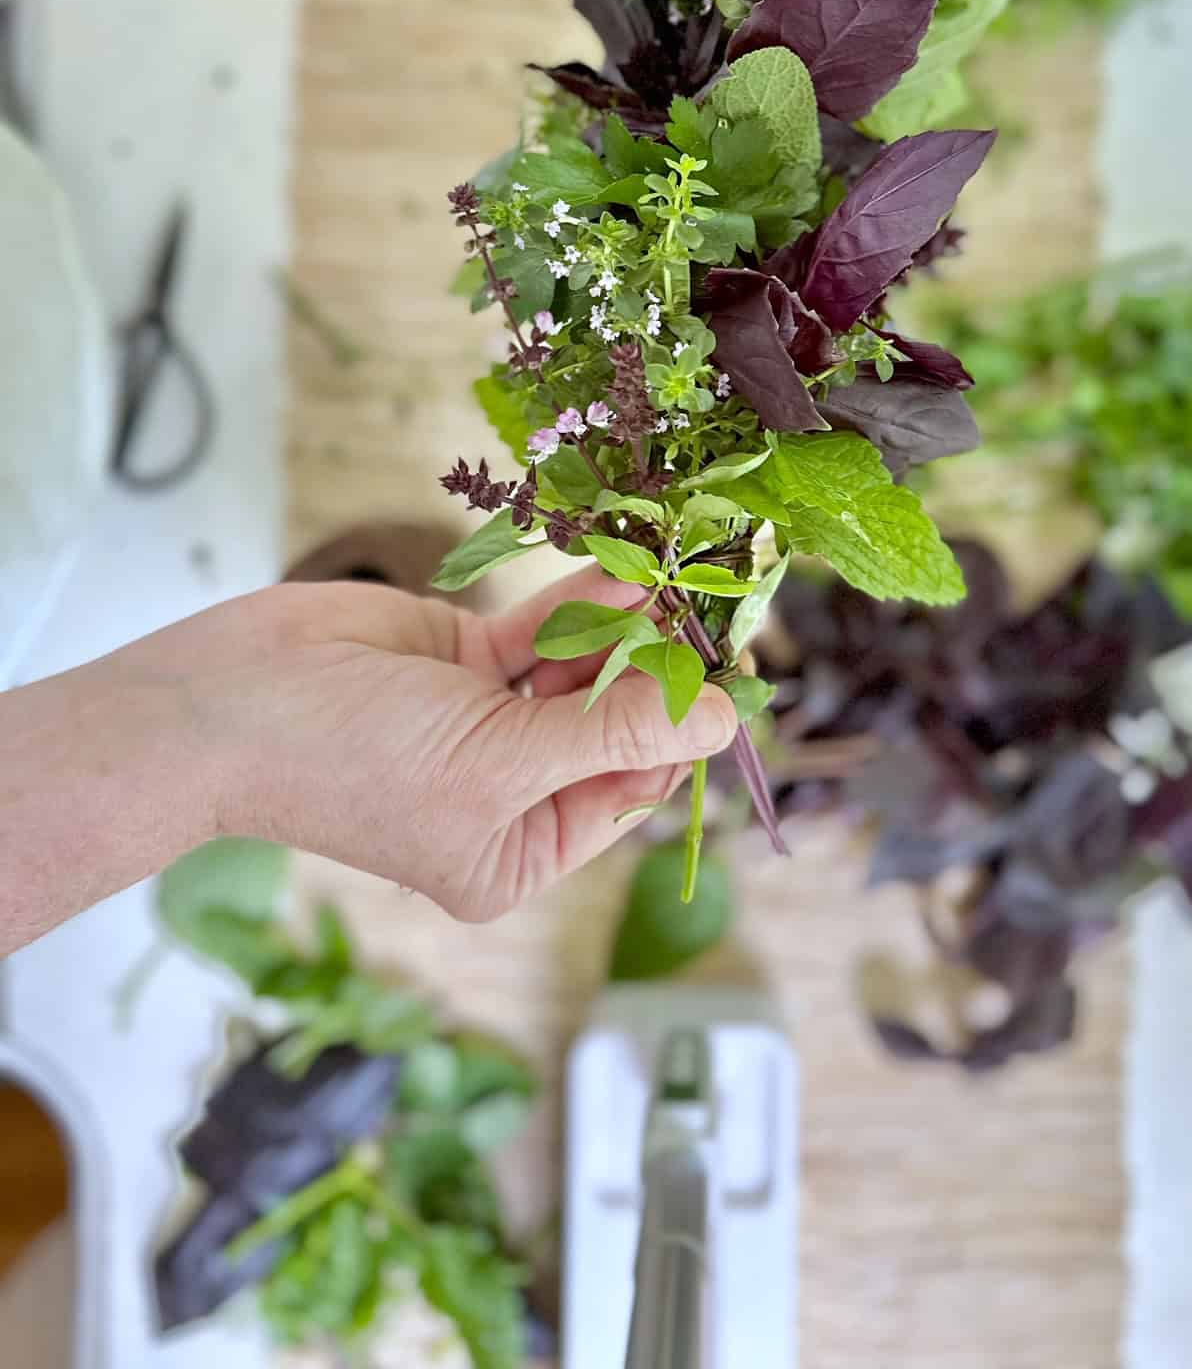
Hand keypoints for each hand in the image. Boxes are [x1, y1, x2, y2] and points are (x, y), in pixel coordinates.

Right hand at [0, 569, 735, 953]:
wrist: (227, 700)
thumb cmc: (354, 759)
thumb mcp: (498, 762)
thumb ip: (612, 733)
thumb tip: (717, 722)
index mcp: (517, 851)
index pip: (630, 791)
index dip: (682, 735)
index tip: (736, 675)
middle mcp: (511, 789)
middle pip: (614, 725)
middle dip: (660, 671)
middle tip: (715, 612)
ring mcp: (489, 720)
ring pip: (585, 670)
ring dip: (628, 625)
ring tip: (679, 576)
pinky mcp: (465, 658)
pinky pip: (543, 631)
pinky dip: (584, 601)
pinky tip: (630, 568)